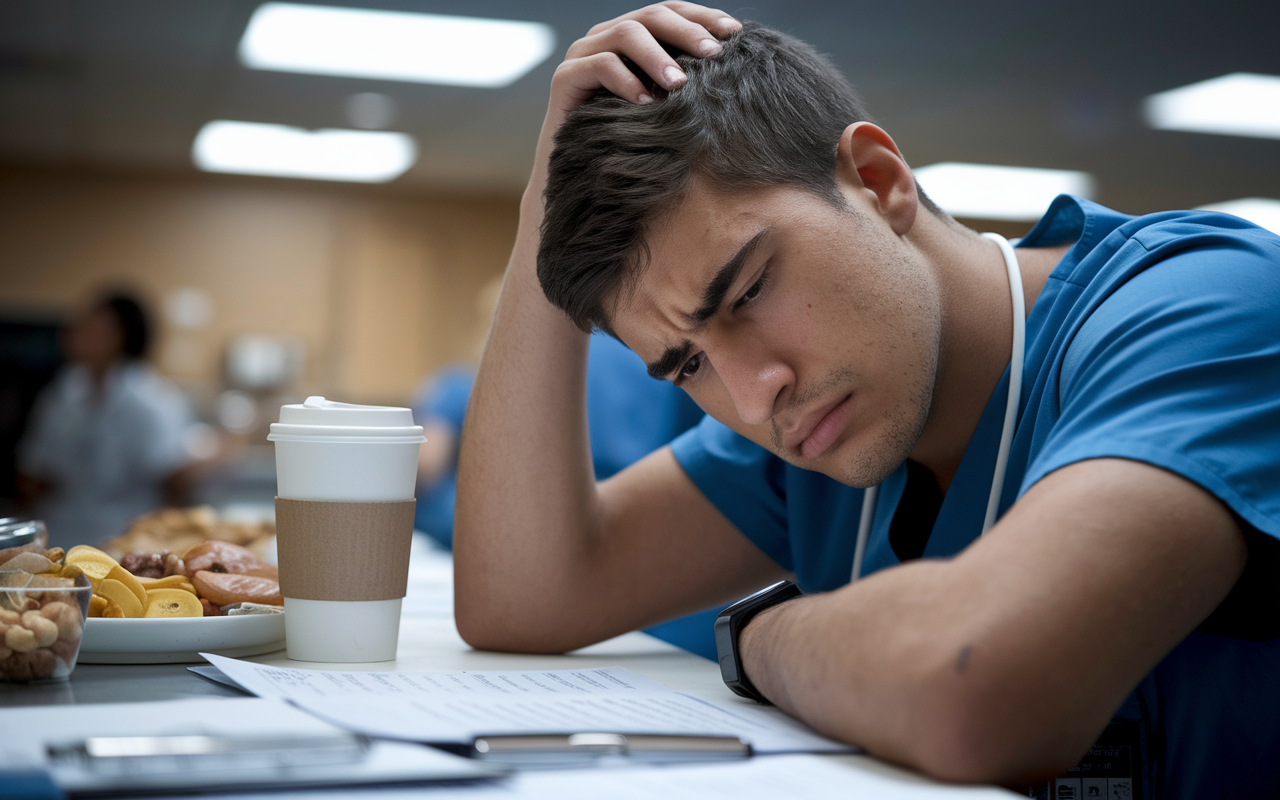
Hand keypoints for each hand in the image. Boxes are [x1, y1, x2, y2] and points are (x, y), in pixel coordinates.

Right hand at [526, 3, 740, 204]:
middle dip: (687, 32)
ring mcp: (584, 53)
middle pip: (652, 16)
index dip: (704, 17)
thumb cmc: (630, 140)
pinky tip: (646, 103)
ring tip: (679, 84)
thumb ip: (686, 82)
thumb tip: (737, 70)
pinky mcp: (565, 76)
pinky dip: (626, 81)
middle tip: (714, 54)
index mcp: (635, 35)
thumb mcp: (666, 106)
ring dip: (657, 57)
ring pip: (626, 34)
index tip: (735, 34)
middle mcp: (608, 35)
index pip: (672, 12)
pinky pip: (599, 65)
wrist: (579, 172)